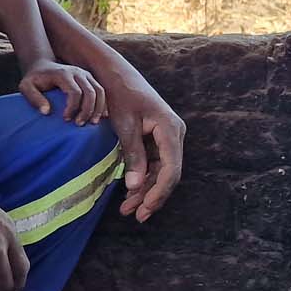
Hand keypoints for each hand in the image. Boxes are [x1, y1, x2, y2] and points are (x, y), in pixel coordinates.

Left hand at [19, 58, 106, 123]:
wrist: (42, 66)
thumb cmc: (34, 79)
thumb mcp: (26, 87)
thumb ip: (33, 98)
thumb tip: (46, 112)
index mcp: (64, 74)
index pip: (75, 92)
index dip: (73, 108)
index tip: (65, 119)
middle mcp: (78, 72)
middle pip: (90, 92)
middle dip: (87, 110)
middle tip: (79, 124)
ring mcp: (86, 74)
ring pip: (99, 91)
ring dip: (98, 108)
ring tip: (92, 123)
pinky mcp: (90, 79)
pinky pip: (101, 91)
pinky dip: (103, 104)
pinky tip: (101, 117)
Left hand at [103, 78, 185, 222]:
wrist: (116, 74)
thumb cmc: (120, 95)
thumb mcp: (125, 125)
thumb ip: (133, 156)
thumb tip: (136, 186)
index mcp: (170, 129)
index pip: (171, 169)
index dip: (159, 192)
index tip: (144, 208)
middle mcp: (174, 134)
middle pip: (168, 174)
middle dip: (152, 196)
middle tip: (135, 215)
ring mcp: (168, 136)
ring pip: (161, 171)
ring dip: (145, 190)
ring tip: (127, 209)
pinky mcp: (158, 138)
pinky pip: (154, 163)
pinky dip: (143, 178)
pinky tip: (129, 192)